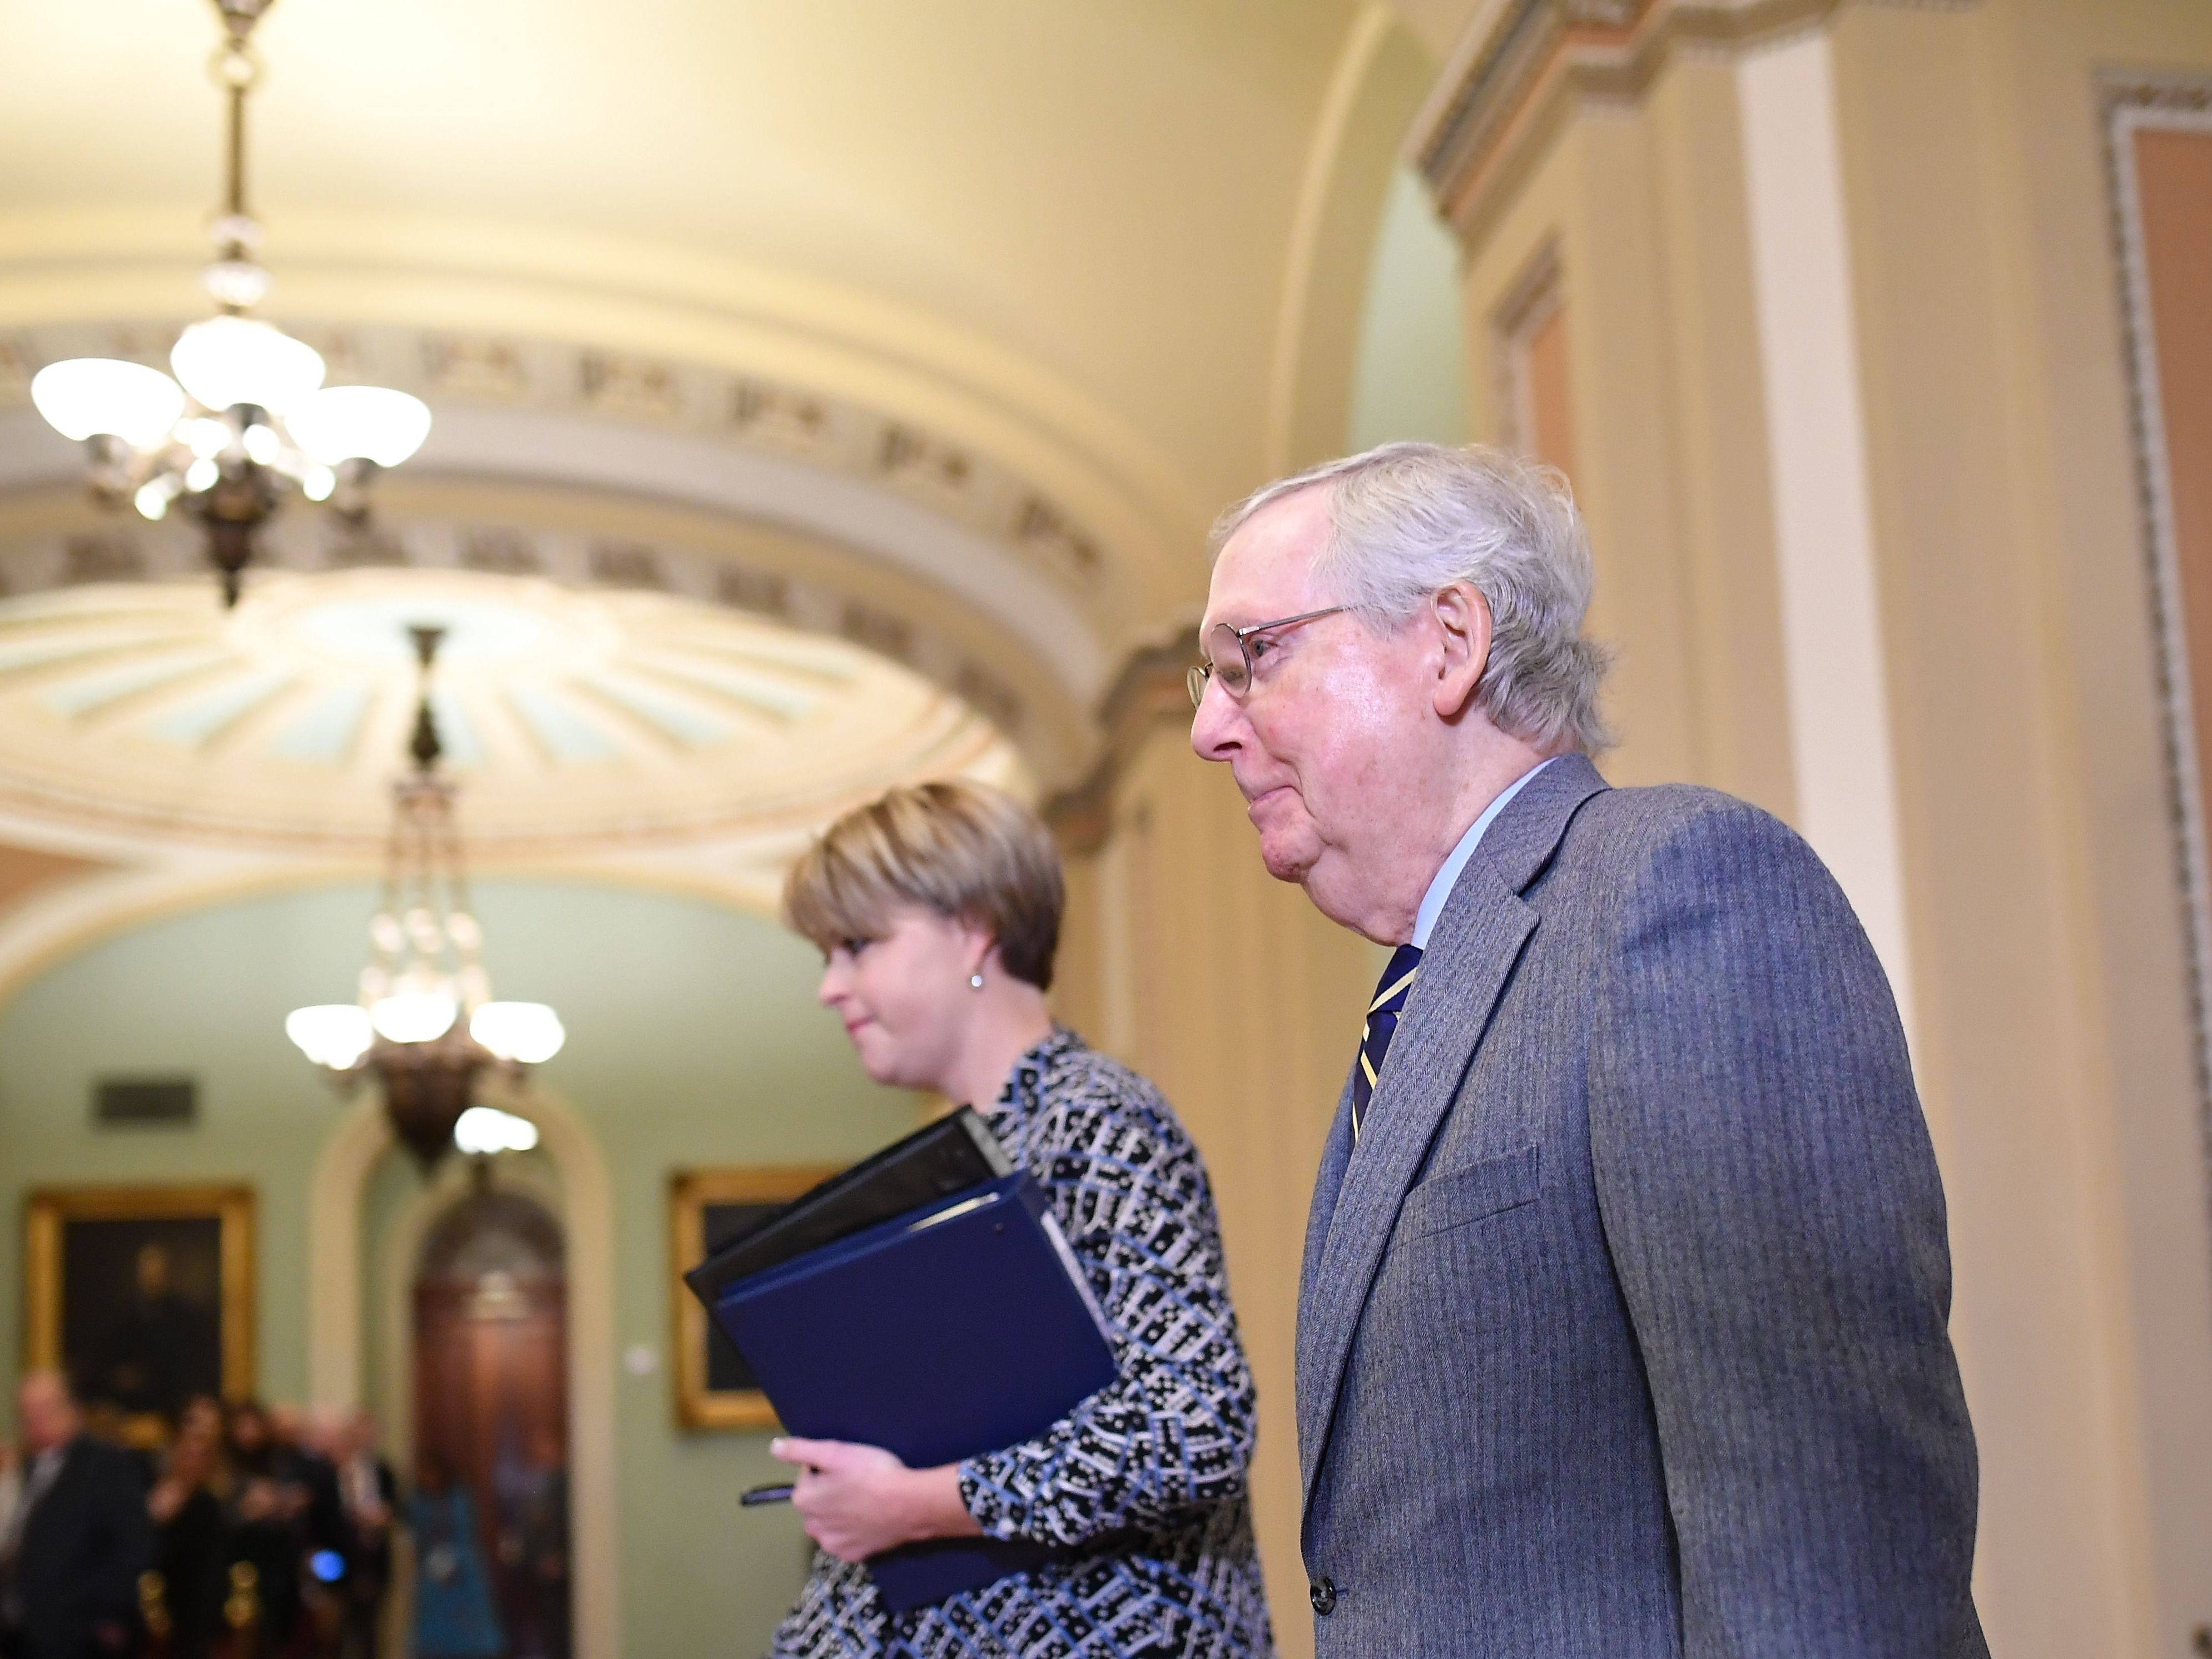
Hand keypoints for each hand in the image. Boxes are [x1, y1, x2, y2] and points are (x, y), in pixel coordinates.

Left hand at [767, 1437, 979, 1563]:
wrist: (909, 1504)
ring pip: (830, 1523)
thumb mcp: (836, 1452)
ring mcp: (833, 1545)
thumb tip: (774, 1448)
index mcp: (803, 1501)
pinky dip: (855, 1531)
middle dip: (829, 1492)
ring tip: (865, 1499)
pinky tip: (870, 1519)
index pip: (806, 1477)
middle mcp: (812, 1527)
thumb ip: (801, 1450)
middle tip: (856, 1480)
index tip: (845, 1465)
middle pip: (816, 1503)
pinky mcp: (854, 1556)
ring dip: (839, 1513)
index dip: (825, 1468)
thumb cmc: (871, 1473)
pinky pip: (847, 1539)